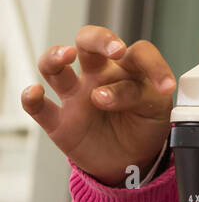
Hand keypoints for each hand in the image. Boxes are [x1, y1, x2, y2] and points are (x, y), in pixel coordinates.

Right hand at [21, 26, 175, 186]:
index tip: (165, 87)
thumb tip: (101, 95)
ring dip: (55, 56)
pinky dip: (31, 98)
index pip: (138, 52)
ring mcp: (76, 96)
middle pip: (88, 41)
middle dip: (99, 39)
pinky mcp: (60, 121)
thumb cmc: (144, 127)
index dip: (153, 64)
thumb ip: (137, 95)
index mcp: (127, 69)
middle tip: (115, 50)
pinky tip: (35, 93)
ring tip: (66, 56)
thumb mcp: (154, 110)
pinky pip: (39, 107)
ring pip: (55, 66)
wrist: (132, 163)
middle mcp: (98, 76)